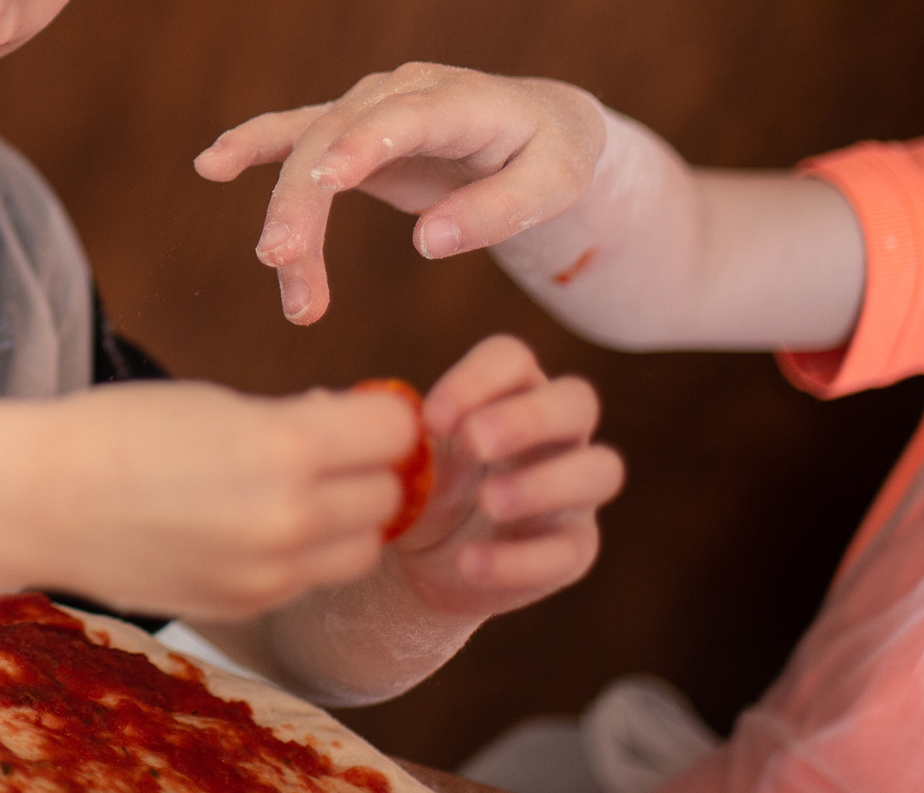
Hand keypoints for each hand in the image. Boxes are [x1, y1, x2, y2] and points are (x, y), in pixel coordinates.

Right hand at [41, 379, 419, 620]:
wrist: (43, 500)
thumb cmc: (120, 431)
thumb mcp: (217, 403)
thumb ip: (294, 421)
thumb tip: (348, 423)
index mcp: (286, 448)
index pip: (395, 434)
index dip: (382, 417)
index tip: (361, 413)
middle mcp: (291, 517)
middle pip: (388, 496)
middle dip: (367, 470)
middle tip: (330, 452)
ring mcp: (270, 572)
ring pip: (362, 549)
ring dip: (346, 520)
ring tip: (299, 495)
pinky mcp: (247, 606)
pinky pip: (310, 578)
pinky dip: (303, 553)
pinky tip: (255, 525)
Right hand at [194, 62, 606, 322]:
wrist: (538, 126)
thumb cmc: (552, 157)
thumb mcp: (555, 186)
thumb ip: (498, 211)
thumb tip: (428, 243)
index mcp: (462, 100)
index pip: (403, 119)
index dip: (363, 145)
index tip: (327, 180)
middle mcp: (402, 92)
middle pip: (336, 141)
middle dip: (303, 200)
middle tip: (281, 263)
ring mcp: (368, 107)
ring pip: (308, 153)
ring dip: (287, 212)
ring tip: (278, 273)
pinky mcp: (349, 132)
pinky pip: (293, 138)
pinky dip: (253, 148)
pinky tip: (210, 165)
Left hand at [380, 335, 620, 621]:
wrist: (420, 561)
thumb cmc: (413, 483)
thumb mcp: (392, 452)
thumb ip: (366, 427)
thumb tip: (323, 404)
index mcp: (508, 392)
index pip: (512, 360)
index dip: (479, 379)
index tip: (432, 418)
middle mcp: (554, 433)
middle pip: (576, 401)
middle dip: (529, 417)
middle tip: (476, 442)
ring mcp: (572, 490)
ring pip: (600, 470)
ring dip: (545, 482)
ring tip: (489, 502)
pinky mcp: (572, 548)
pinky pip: (568, 549)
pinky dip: (519, 558)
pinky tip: (470, 562)